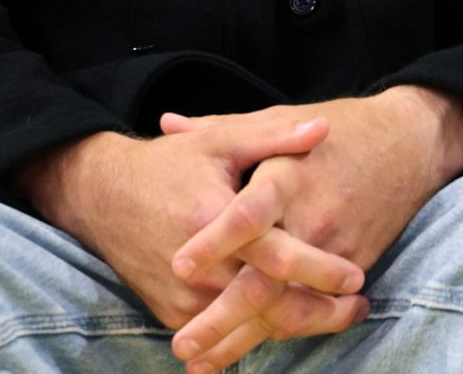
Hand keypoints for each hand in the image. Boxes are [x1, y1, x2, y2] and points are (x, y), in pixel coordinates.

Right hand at [11, 117, 358, 332]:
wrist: (103, 196)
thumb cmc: (169, 163)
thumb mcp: (221, 139)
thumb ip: (274, 136)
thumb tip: (324, 129)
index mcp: (210, 220)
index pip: (274, 257)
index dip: (318, 269)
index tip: (356, 277)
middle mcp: (194, 269)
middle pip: (266, 305)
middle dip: (317, 313)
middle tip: (359, 307)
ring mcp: (181, 298)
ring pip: (248, 327)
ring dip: (295, 326)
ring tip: (340, 317)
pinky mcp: (172, 315)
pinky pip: (225, 333)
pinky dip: (261, 329)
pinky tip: (296, 320)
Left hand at [162, 88, 462, 370]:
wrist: (411, 143)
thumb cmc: (342, 127)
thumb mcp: (283, 115)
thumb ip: (225, 126)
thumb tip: (167, 123)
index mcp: (289, 176)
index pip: (249, 215)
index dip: (215, 241)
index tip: (178, 265)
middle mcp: (312, 218)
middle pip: (266, 279)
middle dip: (222, 318)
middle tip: (182, 344)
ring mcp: (336, 249)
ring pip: (288, 307)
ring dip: (245, 339)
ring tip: (203, 364)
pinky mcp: (355, 266)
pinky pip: (314, 309)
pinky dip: (280, 332)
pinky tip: (247, 349)